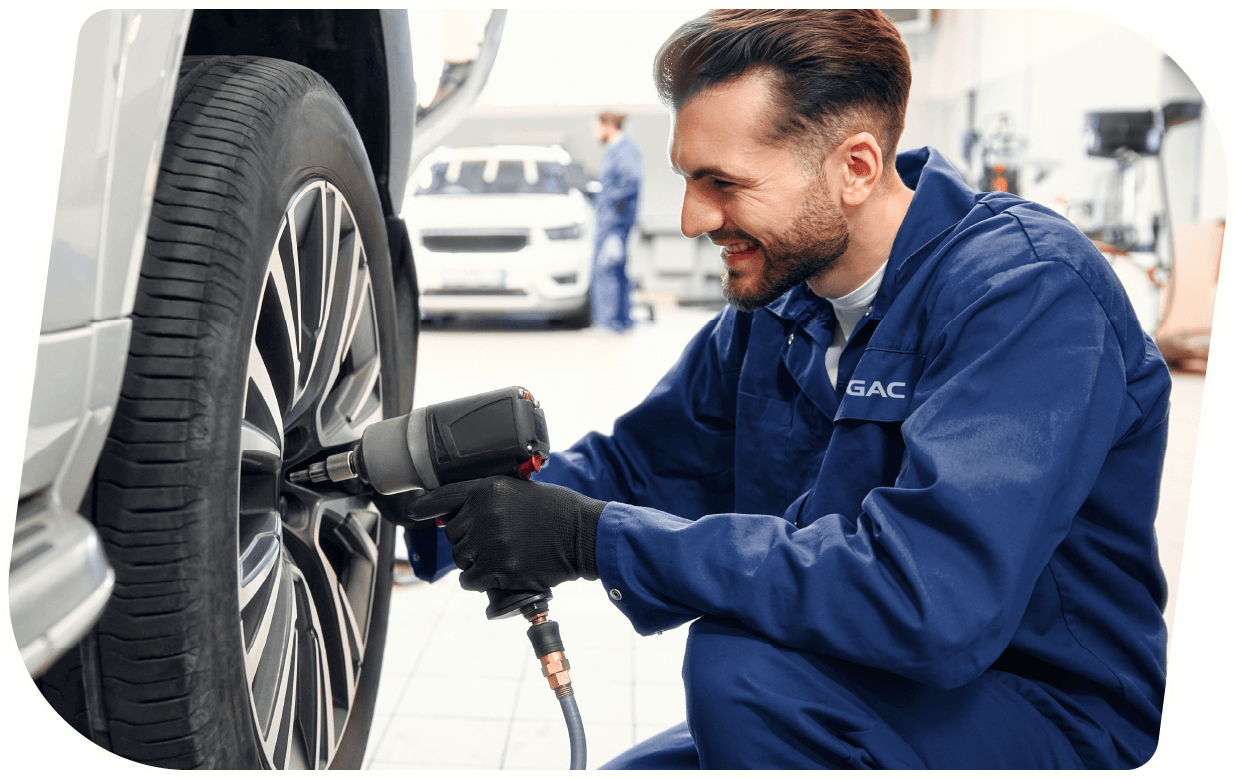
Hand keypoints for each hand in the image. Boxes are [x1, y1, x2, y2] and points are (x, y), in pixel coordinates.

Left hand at [392, 476, 606, 593]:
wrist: (583, 534)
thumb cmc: (556, 511)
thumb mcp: (518, 491)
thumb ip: (487, 500)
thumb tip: (457, 518)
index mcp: (488, 489)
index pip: (444, 497)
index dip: (425, 506)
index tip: (412, 512)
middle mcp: (484, 513)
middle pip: (454, 535)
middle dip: (468, 540)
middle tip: (495, 541)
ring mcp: (491, 542)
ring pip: (462, 559)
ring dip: (474, 562)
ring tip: (500, 556)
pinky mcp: (500, 569)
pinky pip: (471, 580)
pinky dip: (479, 580)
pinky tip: (496, 574)